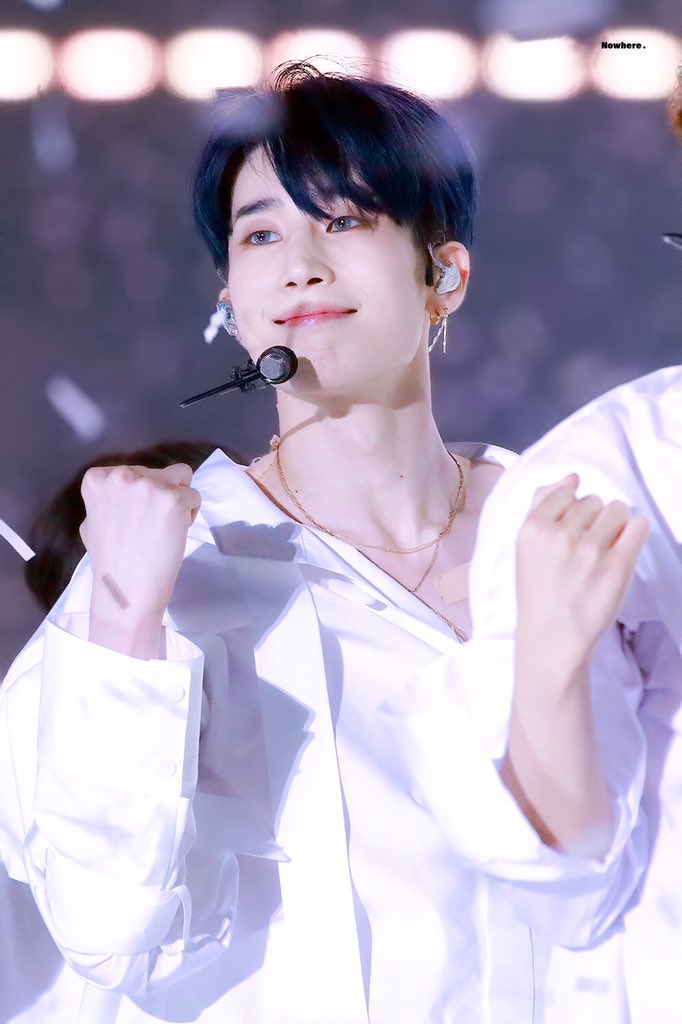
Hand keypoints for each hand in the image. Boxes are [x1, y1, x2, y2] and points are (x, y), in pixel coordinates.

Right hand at [81, 463, 200, 627]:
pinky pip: (195, 497)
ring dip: (179, 499)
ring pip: (182, 477)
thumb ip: (106, 500)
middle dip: (161, 496)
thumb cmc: (109, 561)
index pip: (136, 470)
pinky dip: (190, 515)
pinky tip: (175, 533)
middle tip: (152, 527)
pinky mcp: (174, 499)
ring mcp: (149, 485)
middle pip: (161, 472)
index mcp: (98, 478)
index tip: (136, 518)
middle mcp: (122, 475)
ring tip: (167, 526)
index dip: (143, 495)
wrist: (126, 590)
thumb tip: (122, 493)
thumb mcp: (91, 521)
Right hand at [516, 474, 649, 671]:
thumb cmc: (539, 591)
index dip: (573, 511)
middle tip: (586, 549)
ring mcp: (590, 550)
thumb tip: (571, 478)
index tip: (571, 533)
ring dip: (615, 526)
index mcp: (532, 528)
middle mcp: (560, 535)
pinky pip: (638, 525)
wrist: (552, 637)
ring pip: (618, 509)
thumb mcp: (525, 546)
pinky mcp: (618, 566)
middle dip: (594, 520)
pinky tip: (623, 549)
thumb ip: (541, 505)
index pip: (567, 492)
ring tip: (604, 551)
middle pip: (594, 500)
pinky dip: (634, 532)